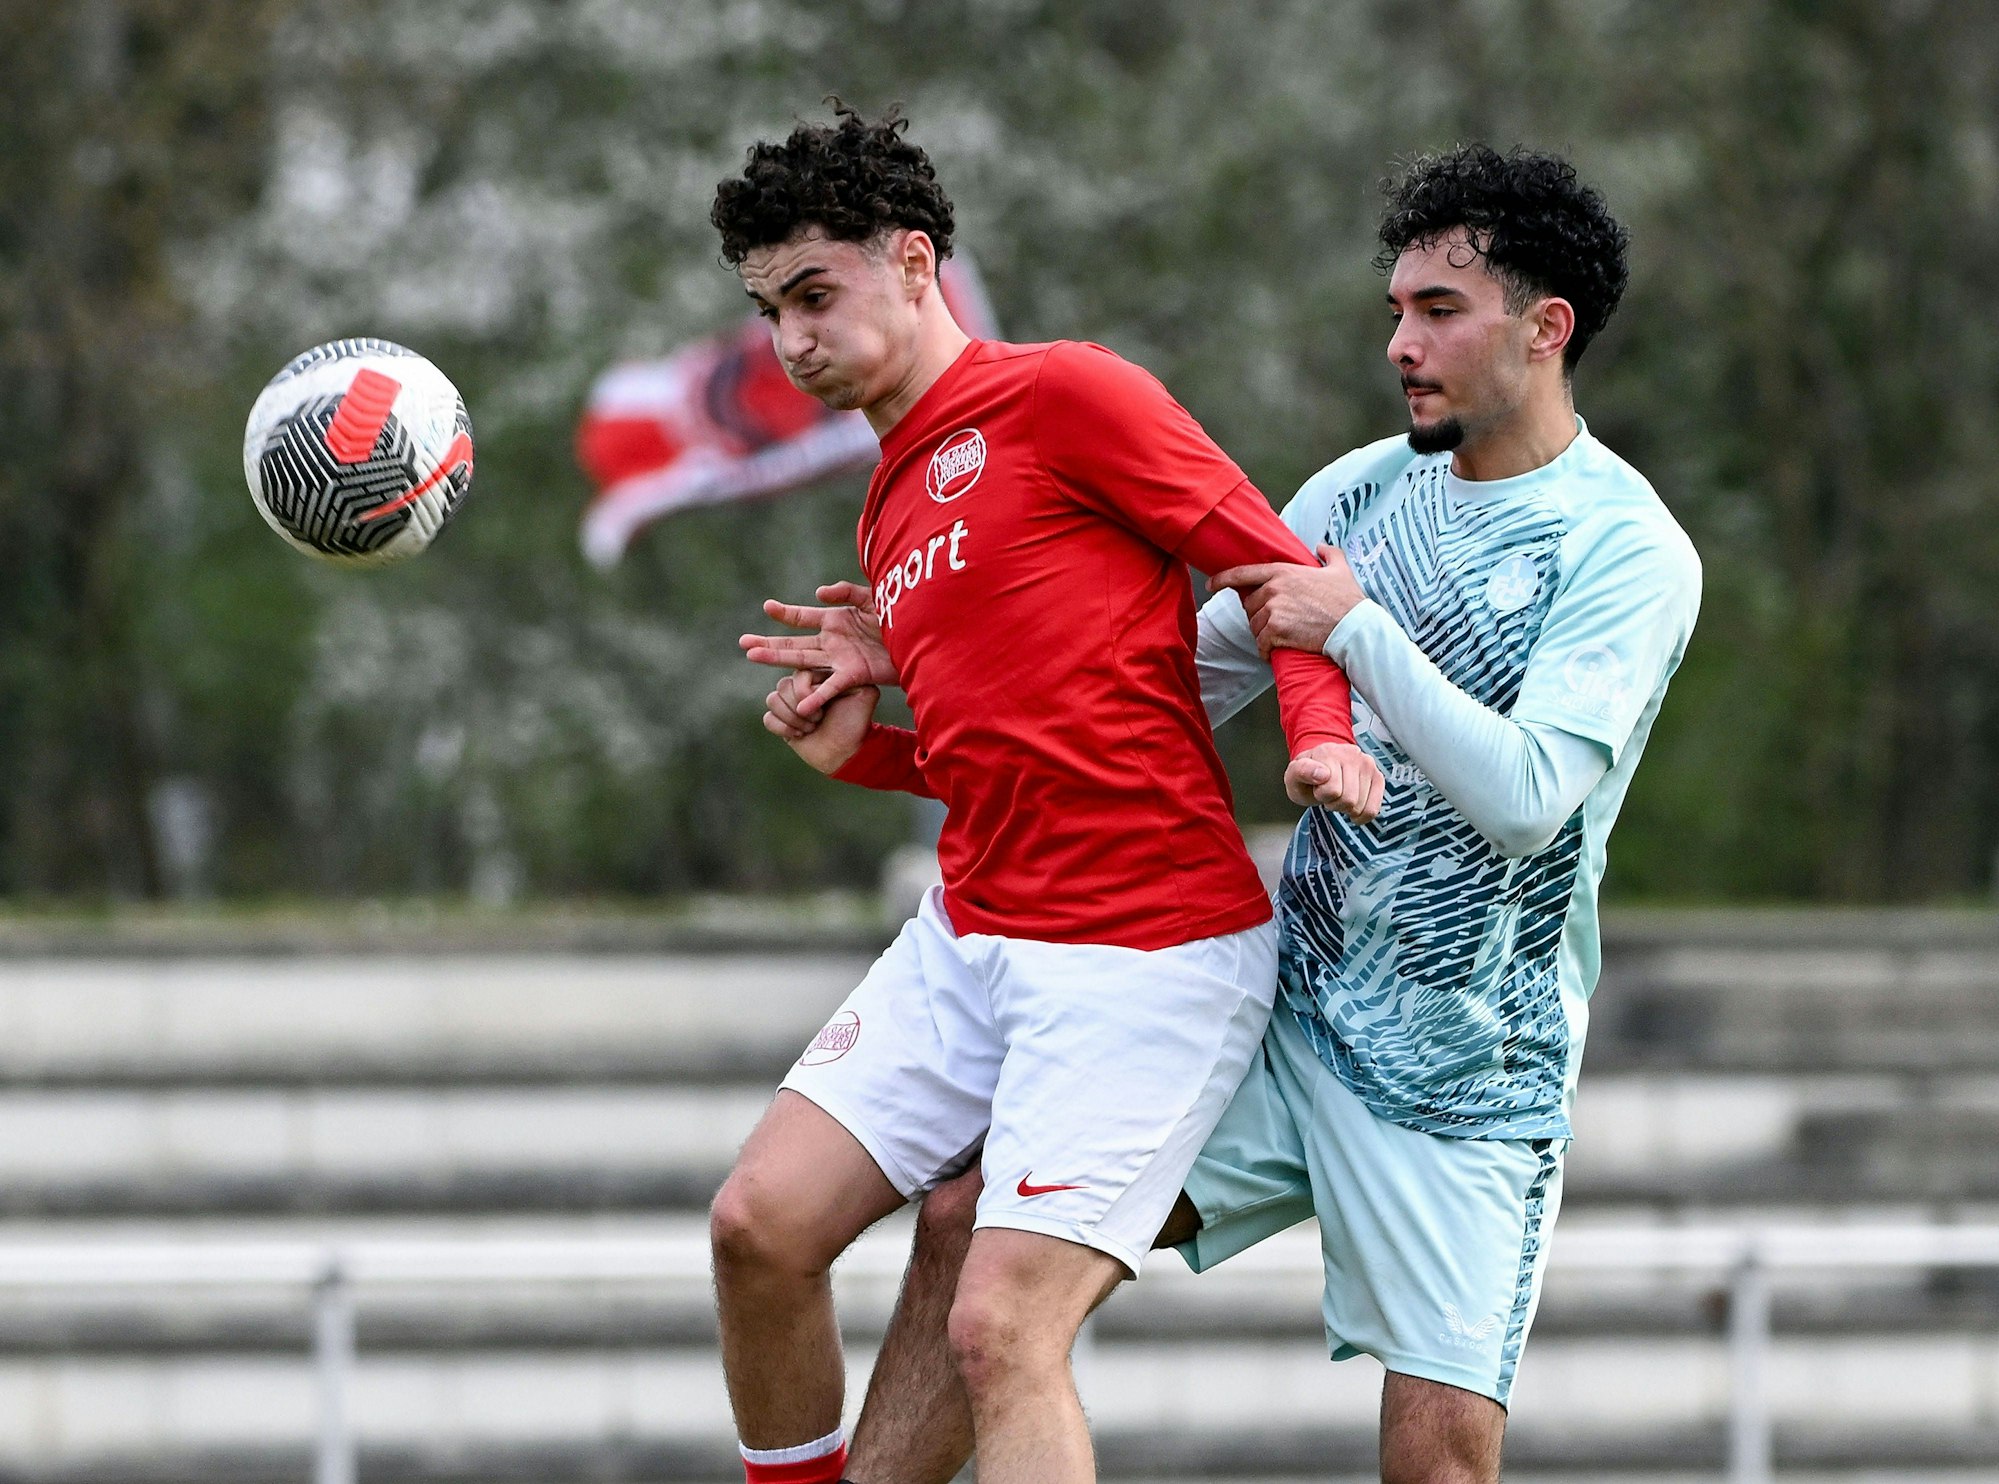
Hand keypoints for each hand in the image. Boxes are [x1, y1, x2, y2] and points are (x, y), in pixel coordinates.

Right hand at [740, 581, 898, 716]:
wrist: (921, 642)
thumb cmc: (899, 617)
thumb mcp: (872, 598)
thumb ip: (846, 592)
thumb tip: (818, 593)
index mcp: (836, 621)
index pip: (804, 617)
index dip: (786, 613)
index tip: (767, 608)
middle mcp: (832, 641)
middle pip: (794, 642)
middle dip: (769, 643)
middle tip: (743, 644)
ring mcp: (840, 659)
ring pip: (803, 661)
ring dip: (779, 660)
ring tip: (753, 658)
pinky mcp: (854, 675)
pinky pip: (831, 687)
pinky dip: (817, 696)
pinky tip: (802, 706)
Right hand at [766, 670, 878, 774]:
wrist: (847, 753)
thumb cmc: (856, 723)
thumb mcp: (865, 695)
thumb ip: (854, 674)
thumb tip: (832, 665)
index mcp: (820, 675)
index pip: (800, 673)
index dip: (805, 692)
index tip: (821, 709)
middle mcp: (803, 686)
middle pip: (783, 685)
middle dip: (798, 708)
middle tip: (818, 719)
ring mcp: (790, 702)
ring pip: (772, 699)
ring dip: (791, 719)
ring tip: (810, 728)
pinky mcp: (781, 719)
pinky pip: (767, 718)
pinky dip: (782, 728)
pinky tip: (799, 735)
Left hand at [1209, 545, 1366, 658]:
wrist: (1353, 627)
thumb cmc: (1348, 600)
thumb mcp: (1340, 569)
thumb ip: (1329, 554)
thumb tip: (1321, 547)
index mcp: (1282, 572)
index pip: (1243, 573)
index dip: (1223, 579)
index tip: (1212, 584)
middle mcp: (1273, 589)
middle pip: (1250, 606)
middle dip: (1259, 615)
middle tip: (1277, 623)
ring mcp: (1273, 610)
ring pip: (1255, 626)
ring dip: (1263, 634)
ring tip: (1280, 637)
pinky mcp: (1276, 632)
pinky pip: (1260, 644)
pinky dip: (1265, 650)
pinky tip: (1273, 652)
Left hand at [1283, 741, 1384, 823]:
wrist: (1321, 766)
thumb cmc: (1308, 775)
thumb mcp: (1293, 775)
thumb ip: (1301, 772)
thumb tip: (1322, 774)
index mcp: (1328, 752)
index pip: (1332, 790)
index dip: (1322, 796)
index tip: (1318, 788)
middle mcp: (1352, 755)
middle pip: (1348, 800)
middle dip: (1334, 803)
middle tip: (1328, 794)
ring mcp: (1367, 765)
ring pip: (1360, 806)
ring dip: (1346, 808)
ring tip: (1339, 795)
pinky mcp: (1378, 777)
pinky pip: (1373, 809)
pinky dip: (1361, 814)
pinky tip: (1352, 807)